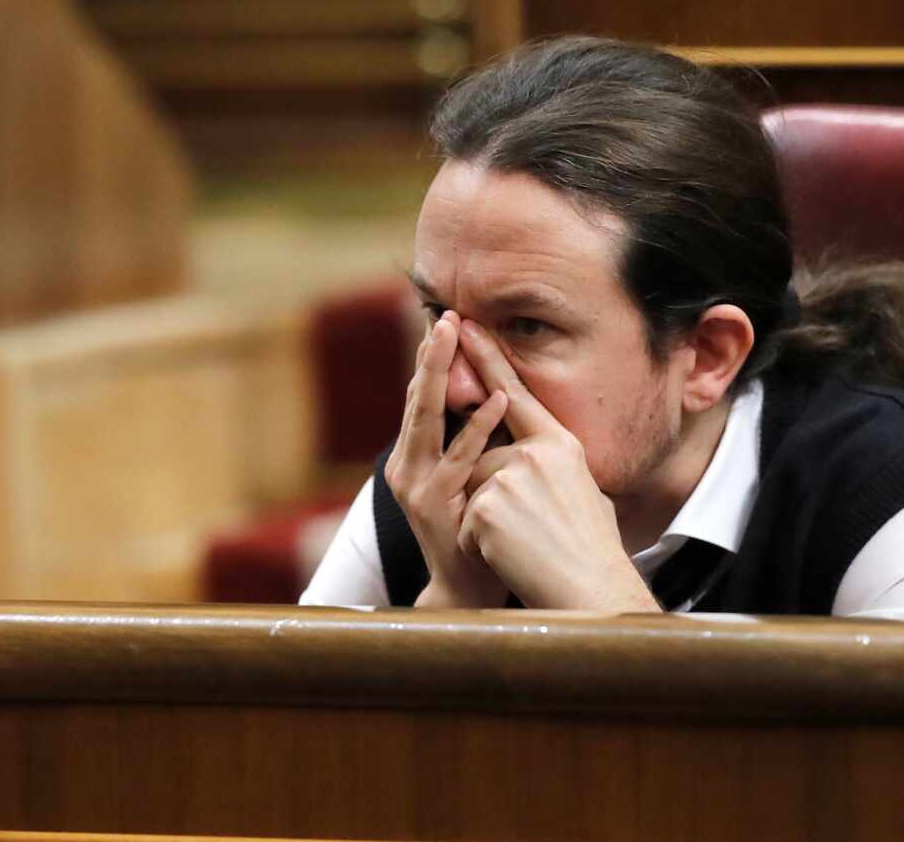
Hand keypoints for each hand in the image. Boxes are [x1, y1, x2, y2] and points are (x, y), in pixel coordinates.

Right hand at [384, 312, 510, 607]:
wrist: (466, 588)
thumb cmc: (473, 528)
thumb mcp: (465, 477)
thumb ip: (467, 441)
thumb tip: (486, 392)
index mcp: (412, 456)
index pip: (421, 396)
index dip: (430, 359)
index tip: (444, 320)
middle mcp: (406, 465)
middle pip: (418, 398)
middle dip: (431, 355)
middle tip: (446, 316)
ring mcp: (416, 485)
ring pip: (428, 418)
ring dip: (443, 374)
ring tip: (456, 337)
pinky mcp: (435, 503)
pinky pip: (460, 456)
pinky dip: (478, 425)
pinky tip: (497, 398)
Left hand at [456, 319, 659, 611]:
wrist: (591, 592)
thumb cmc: (590, 549)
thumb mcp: (579, 490)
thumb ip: (546, 462)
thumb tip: (521, 452)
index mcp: (559, 444)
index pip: (513, 393)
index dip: (487, 359)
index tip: (463, 326)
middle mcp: (535, 453)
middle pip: (482, 453)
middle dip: (487, 488)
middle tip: (520, 518)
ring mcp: (510, 478)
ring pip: (471, 489)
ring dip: (485, 523)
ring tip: (523, 545)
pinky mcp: (487, 506)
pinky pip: (465, 521)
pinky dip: (480, 546)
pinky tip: (509, 559)